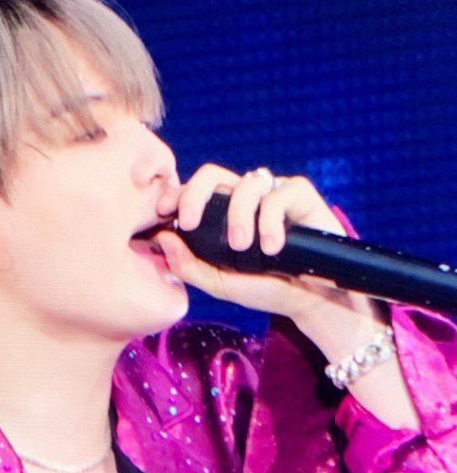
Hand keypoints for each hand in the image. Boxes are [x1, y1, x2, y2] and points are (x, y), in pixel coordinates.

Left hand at [154, 162, 385, 342]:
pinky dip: (271, 220)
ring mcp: (271, 193)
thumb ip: (189, 265)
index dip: (177, 195)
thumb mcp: (221, 284)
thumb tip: (162, 238)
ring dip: (239, 215)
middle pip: (212, 174)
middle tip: (191, 223)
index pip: (193, 193)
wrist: (310, 299)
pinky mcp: (299, 194)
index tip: (164, 212)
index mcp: (220, 215)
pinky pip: (279, 193)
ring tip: (244, 247)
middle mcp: (244, 198)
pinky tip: (273, 247)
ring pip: (246, 184)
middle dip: (196, 194)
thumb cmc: (265, 288)